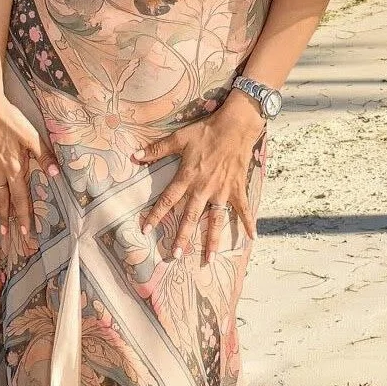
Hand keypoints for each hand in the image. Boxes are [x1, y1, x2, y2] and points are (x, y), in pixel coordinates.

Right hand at [0, 86, 58, 247]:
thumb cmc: (9, 119)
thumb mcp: (31, 135)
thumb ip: (44, 155)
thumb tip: (56, 174)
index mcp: (13, 167)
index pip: (20, 198)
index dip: (23, 215)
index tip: (25, 231)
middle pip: (4, 199)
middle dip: (8, 218)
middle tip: (8, 234)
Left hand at [134, 92, 264, 263]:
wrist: (235, 126)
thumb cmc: (206, 131)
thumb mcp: (179, 138)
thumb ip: (157, 149)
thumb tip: (134, 156)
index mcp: (187, 177)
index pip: (167, 199)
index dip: (155, 214)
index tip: (145, 230)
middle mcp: (203, 188)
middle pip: (190, 217)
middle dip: (181, 237)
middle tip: (174, 256)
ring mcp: (222, 191)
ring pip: (215, 220)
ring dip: (212, 240)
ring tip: (208, 259)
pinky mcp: (237, 189)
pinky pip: (243, 210)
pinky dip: (249, 223)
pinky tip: (252, 238)